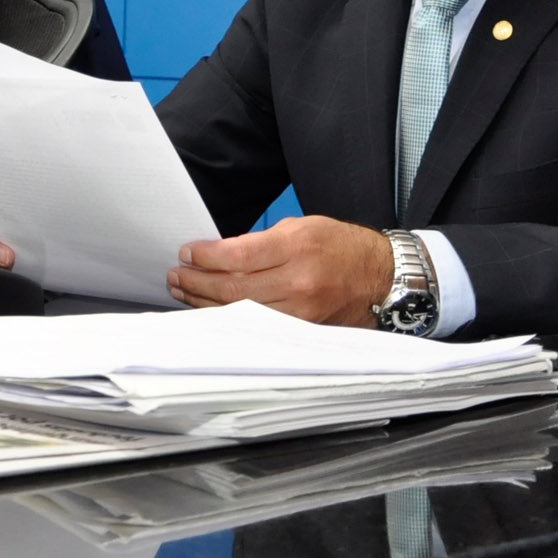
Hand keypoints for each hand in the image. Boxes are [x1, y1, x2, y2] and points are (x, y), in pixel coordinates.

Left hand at [165, 216, 393, 327]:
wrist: (381, 276)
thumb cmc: (340, 246)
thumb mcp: (301, 227)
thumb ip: (260, 242)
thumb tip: (219, 255)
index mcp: (297, 247)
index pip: (237, 256)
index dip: (205, 256)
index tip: (186, 253)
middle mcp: (298, 282)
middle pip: (233, 289)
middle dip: (196, 283)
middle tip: (176, 276)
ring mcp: (301, 311)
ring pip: (240, 313)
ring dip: (205, 303)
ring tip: (183, 292)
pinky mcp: (303, 330)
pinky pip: (257, 326)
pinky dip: (230, 319)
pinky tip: (211, 311)